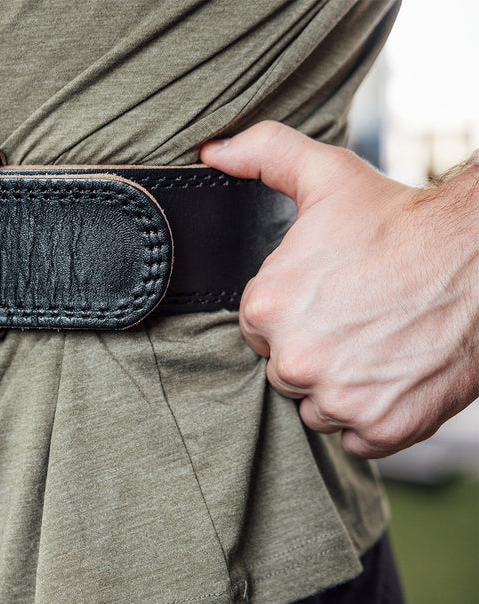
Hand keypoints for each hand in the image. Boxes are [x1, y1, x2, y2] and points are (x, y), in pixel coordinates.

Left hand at [201, 121, 478, 457]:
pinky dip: (373, 415)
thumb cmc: (403, 222)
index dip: (292, 313)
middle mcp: (295, 360)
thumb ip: (262, 155)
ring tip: (379, 344)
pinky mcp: (382, 429)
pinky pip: (355, 437)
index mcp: (266, 308)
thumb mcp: (327, 175)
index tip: (327, 297)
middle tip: (358, 318)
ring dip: (341, 385)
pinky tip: (394, 375)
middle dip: (314, 349)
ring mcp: (340, 399)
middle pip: (286, 369)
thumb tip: (214, 152)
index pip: (257, 329)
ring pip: (318, 406)